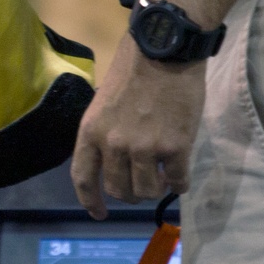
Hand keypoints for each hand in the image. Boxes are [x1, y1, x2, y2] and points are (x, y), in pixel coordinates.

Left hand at [71, 33, 206, 219]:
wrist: (164, 50)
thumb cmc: (133, 69)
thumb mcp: (104, 102)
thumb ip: (105, 132)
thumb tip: (113, 160)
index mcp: (91, 130)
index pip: (83, 177)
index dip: (90, 200)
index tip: (99, 213)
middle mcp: (113, 144)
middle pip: (119, 191)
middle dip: (130, 193)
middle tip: (142, 183)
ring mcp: (144, 148)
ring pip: (147, 192)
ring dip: (155, 189)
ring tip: (162, 175)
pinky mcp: (175, 148)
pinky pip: (178, 183)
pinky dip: (179, 184)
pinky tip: (180, 174)